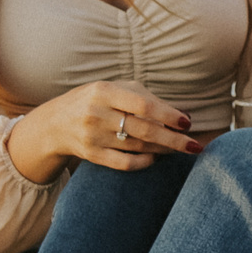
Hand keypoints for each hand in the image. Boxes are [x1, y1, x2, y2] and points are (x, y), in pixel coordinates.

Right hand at [7, 80, 199, 180]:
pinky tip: (156, 157)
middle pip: (143, 130)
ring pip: (137, 147)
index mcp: (104, 91)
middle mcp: (96, 114)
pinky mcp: (91, 155)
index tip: (187, 122)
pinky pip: (124, 163)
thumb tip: (183, 115)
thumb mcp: (114, 89)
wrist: (56, 123)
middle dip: (173, 139)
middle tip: (195, 146)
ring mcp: (92, 137)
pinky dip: (144, 162)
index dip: (168, 115)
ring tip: (180, 148)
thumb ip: (146, 97)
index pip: (143, 104)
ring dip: (163, 149)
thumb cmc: (96, 101)